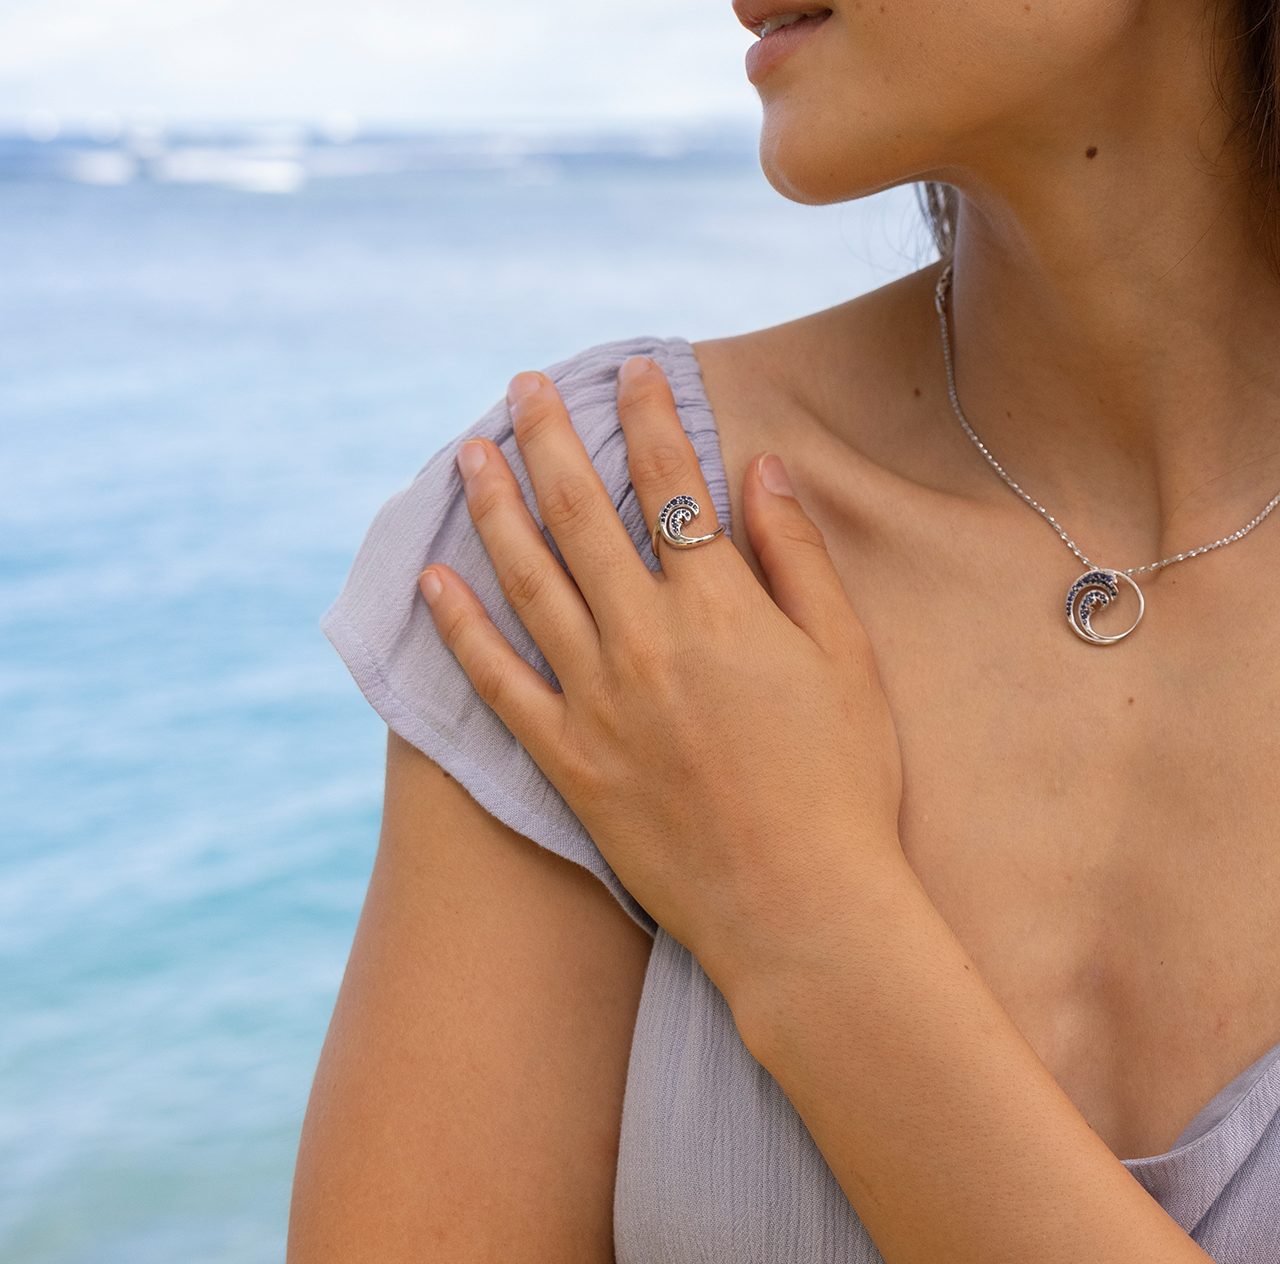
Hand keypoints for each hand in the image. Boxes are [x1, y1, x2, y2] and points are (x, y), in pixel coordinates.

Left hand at [416, 355, 909, 1001]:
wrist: (801, 908)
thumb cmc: (843, 780)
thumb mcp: (845, 655)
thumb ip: (797, 556)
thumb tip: (760, 469)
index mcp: (720, 607)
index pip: (672, 485)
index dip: (649, 418)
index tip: (631, 371)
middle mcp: (646, 640)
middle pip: (583, 515)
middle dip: (551, 439)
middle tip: (524, 386)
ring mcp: (597, 701)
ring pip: (529, 581)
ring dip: (495, 507)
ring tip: (470, 453)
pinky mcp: (567, 761)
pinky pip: (497, 681)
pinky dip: (460, 626)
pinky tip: (434, 579)